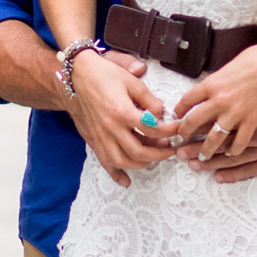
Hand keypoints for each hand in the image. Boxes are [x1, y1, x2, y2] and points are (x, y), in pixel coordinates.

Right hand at [69, 49, 179, 186]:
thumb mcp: (132, 81)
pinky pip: (105, 162)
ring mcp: (101, 136)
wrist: (77, 75)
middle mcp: (110, 128)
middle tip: (171, 149)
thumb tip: (161, 115)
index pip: (152, 129)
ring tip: (154, 157)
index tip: (178, 129)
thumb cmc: (104, 74)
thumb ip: (149, 100)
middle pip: (139, 152)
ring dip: (141, 164)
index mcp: (121, 111)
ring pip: (122, 161)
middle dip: (160, 154)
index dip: (170, 131)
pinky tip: (126, 181)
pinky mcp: (94, 139)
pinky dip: (116, 174)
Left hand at [171, 47, 256, 169]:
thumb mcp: (227, 67)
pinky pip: (239, 142)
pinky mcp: (252, 121)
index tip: (178, 117)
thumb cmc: (256, 59)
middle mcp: (219, 101)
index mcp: (211, 84)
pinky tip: (231, 153)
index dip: (179, 111)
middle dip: (185, 133)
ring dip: (206, 149)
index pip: (187, 101)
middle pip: (194, 122)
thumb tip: (208, 89)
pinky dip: (234, 150)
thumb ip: (216, 81)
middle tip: (182, 140)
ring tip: (202, 156)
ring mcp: (235, 113)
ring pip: (214, 138)